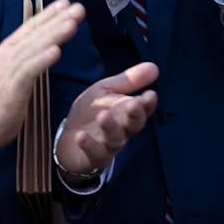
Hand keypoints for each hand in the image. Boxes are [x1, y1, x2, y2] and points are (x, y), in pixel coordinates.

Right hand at [0, 0, 84, 156]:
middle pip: (35, 34)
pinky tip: (55, 52)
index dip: (49, 15)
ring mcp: (8, 70)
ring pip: (34, 48)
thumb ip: (31, 58)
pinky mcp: (11, 88)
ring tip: (71, 23)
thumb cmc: (3, 99)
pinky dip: (41, 60)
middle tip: (77, 8)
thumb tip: (50, 45)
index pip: (31, 29)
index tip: (67, 3)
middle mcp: (8, 56)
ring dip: (53, 35)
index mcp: (10, 51)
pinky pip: (28, 71)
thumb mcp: (18, 73)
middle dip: (57, 19)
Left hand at [56, 62, 159, 176]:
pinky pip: (93, 152)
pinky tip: (81, 136)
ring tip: (104, 116)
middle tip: (133, 105)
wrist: (68, 140)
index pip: (143, 109)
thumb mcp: (107, 91)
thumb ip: (129, 81)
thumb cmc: (92, 112)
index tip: (150, 94)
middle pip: (133, 124)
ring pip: (115, 138)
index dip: (147, 103)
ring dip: (111, 127)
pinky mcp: (92, 157)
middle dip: (134, 115)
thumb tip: (155, 66)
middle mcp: (123, 130)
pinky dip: (88, 145)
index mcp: (128, 113)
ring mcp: (108, 145)